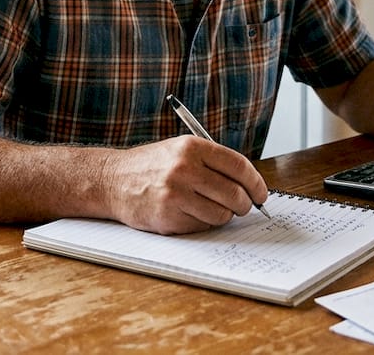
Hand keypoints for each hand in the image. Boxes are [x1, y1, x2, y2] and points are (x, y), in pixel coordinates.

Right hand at [102, 136, 269, 233]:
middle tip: (242, 206)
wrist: (112, 180)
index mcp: (192, 147)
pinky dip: (203, 223)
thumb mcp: (182, 150)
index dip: (256, 183)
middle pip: (234, 193)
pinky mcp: (168, 216)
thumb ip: (214, 163)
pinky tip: (189, 213)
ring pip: (221, 214)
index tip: (261, 194)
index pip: (238, 166)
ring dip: (222, 216)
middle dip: (244, 204)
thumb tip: (250, 187)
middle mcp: (184, 168)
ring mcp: (175, 194)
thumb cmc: (153, 166)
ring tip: (210, 207)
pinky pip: (202, 226)